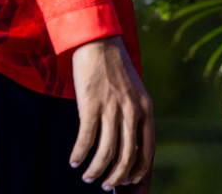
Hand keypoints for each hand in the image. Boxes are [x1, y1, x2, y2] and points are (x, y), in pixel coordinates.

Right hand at [70, 36, 153, 190]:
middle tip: (104, 185)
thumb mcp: (134, 92)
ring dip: (95, 170)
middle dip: (115, 177)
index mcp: (146, 109)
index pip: (147, 150)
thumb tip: (127, 145)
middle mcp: (132, 111)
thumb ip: (134, 115)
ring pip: (106, 153)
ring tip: (87, 176)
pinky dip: (80, 154)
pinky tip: (74, 160)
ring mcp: (112, 108)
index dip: (138, 171)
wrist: (99, 42)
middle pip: (126, 157)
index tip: (129, 183)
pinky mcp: (92, 104)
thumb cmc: (114, 69)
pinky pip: (86, 139)